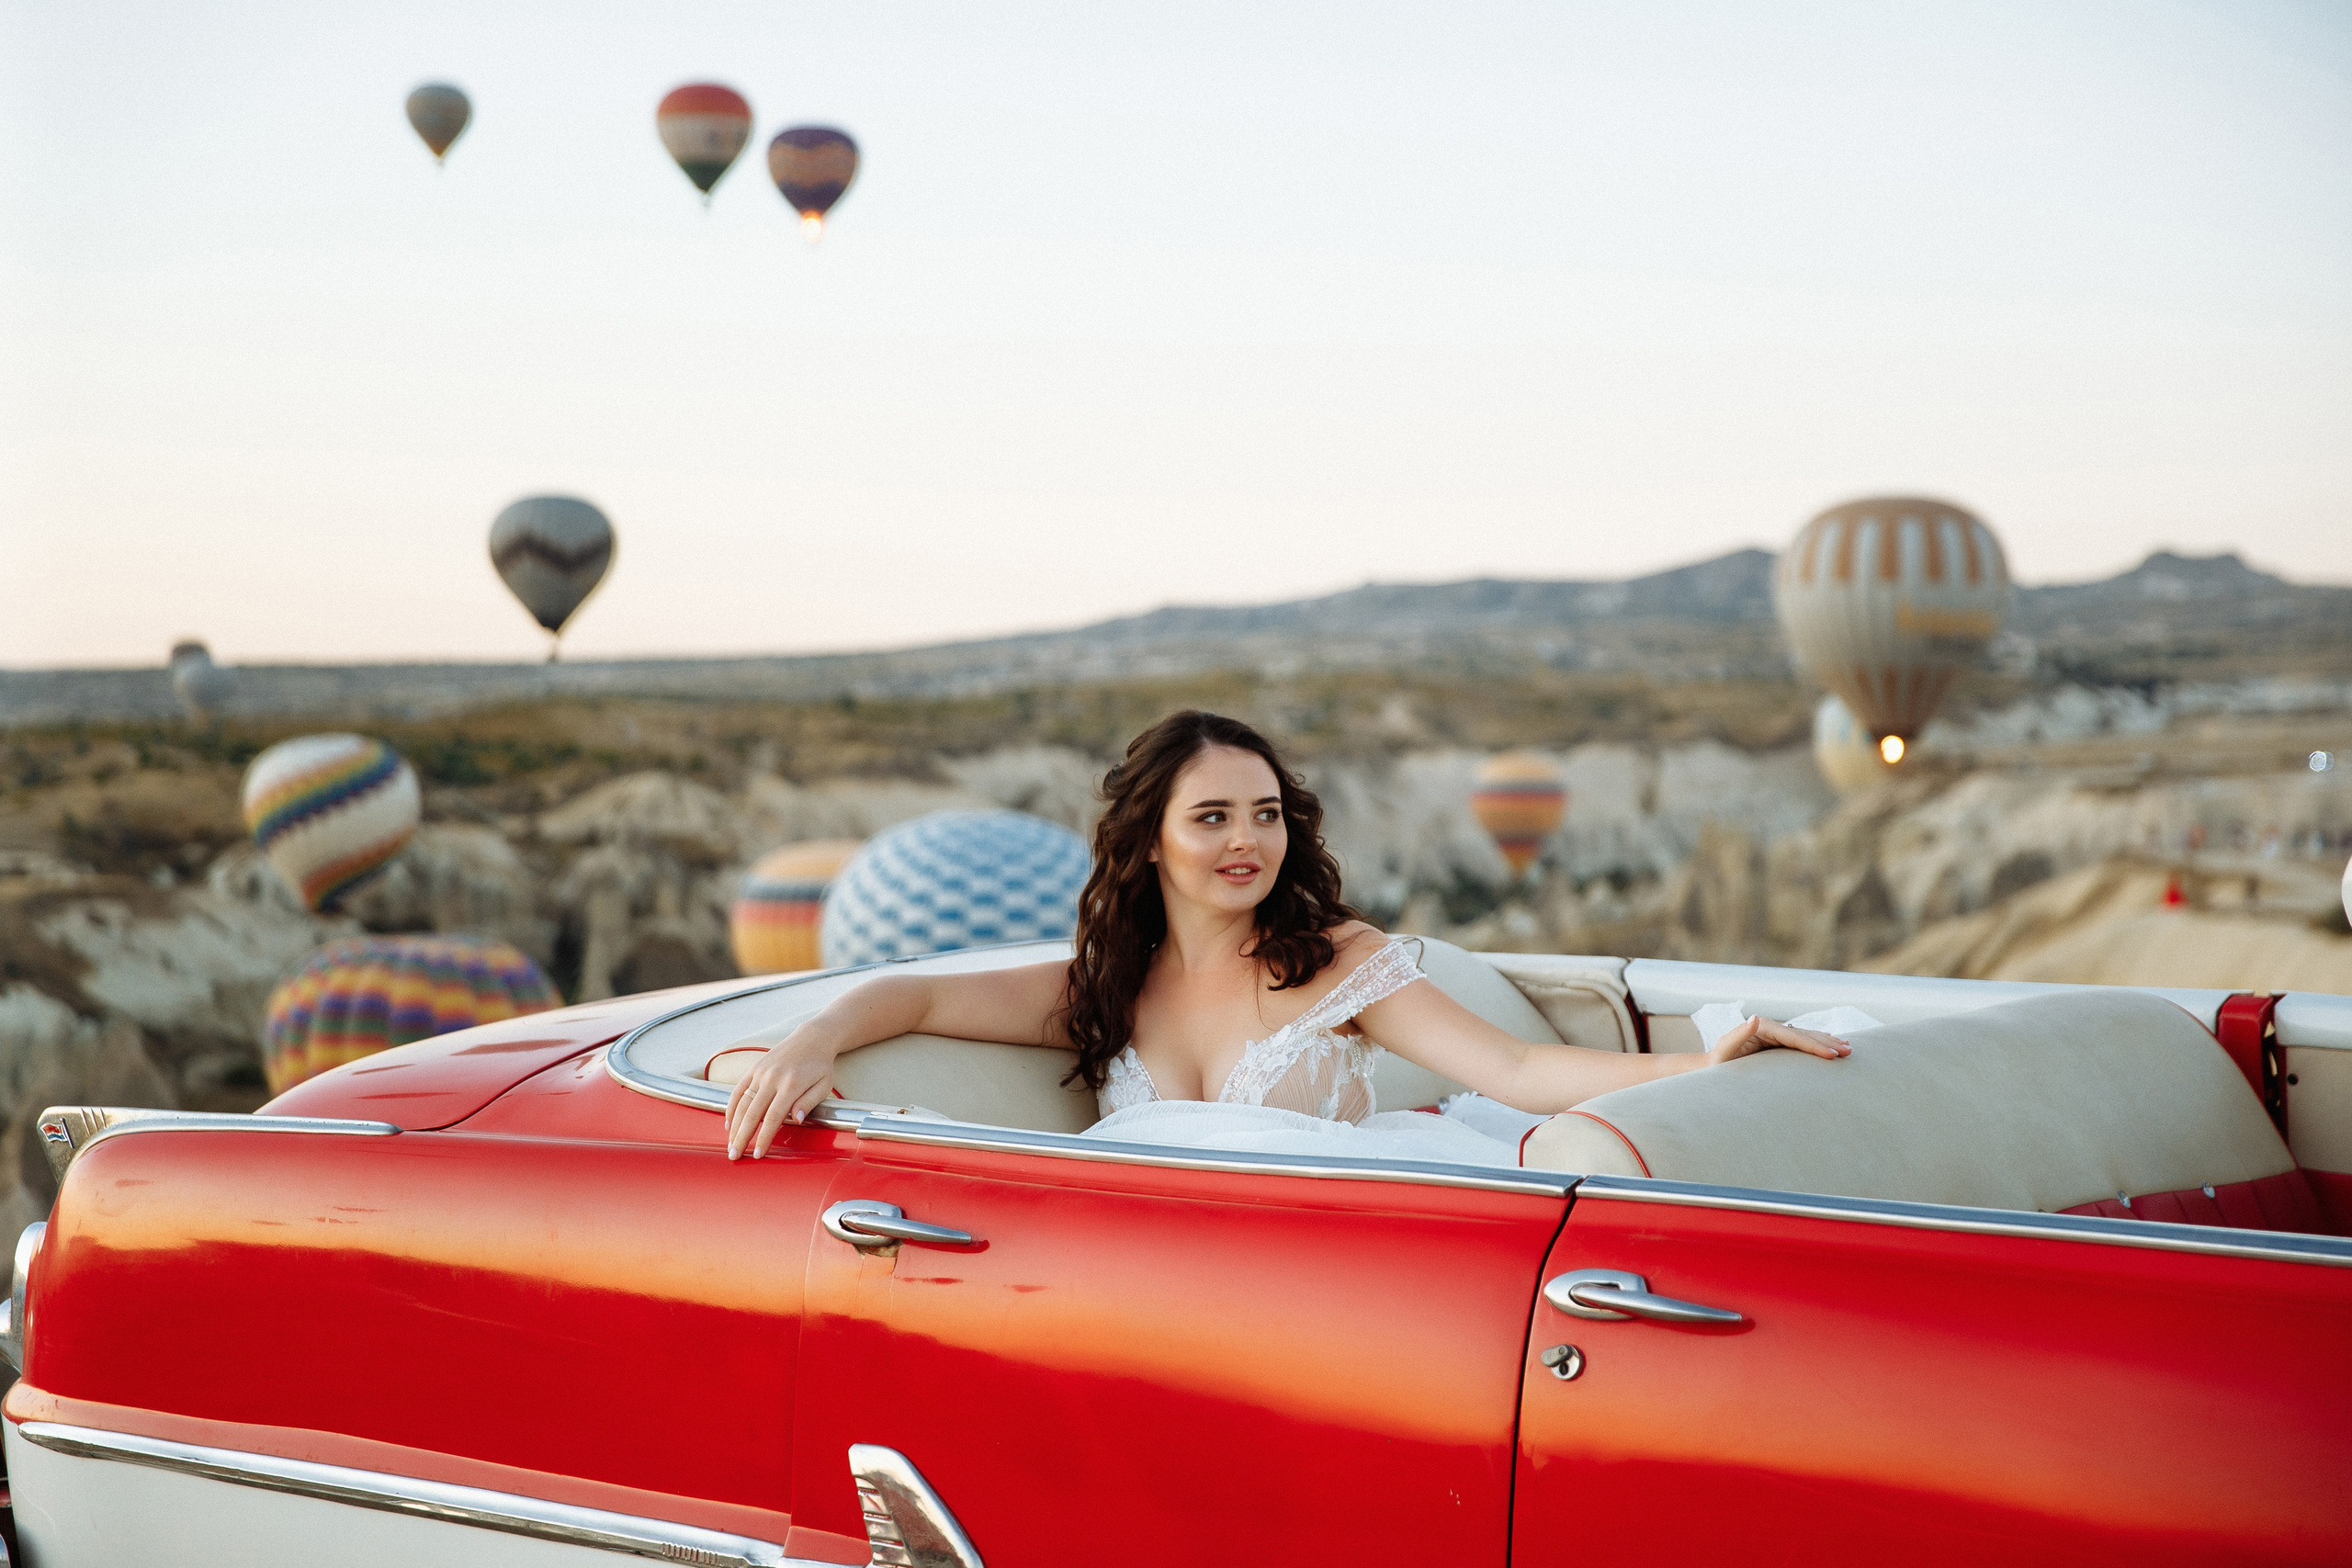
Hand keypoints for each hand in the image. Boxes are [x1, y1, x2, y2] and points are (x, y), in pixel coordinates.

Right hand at [723, 1029, 839, 1159]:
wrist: (811, 1039)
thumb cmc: (820, 1066)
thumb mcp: (824, 1085)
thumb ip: (809, 1103)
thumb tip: (795, 1121)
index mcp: (791, 1084)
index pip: (773, 1117)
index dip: (764, 1137)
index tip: (757, 1154)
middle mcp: (772, 1078)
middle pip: (752, 1113)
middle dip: (742, 1137)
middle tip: (734, 1156)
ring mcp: (760, 1072)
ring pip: (741, 1104)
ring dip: (733, 1127)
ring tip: (731, 1145)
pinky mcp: (753, 1069)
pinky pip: (737, 1090)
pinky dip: (730, 1108)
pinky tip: (728, 1124)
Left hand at [1706, 1015, 1851, 1066]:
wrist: (1711, 1068)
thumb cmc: (1717, 1064)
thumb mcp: (1724, 1051)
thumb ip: (1738, 1035)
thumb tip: (1756, 1018)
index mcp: (1762, 1028)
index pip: (1793, 1036)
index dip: (1813, 1045)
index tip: (1831, 1055)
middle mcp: (1770, 1028)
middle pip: (1803, 1034)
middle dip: (1826, 1042)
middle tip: (1848, 1052)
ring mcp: (1775, 1036)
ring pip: (1806, 1037)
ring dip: (1827, 1042)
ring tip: (1848, 1048)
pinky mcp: (1777, 1045)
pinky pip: (1802, 1043)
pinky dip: (1818, 1043)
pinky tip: (1833, 1044)